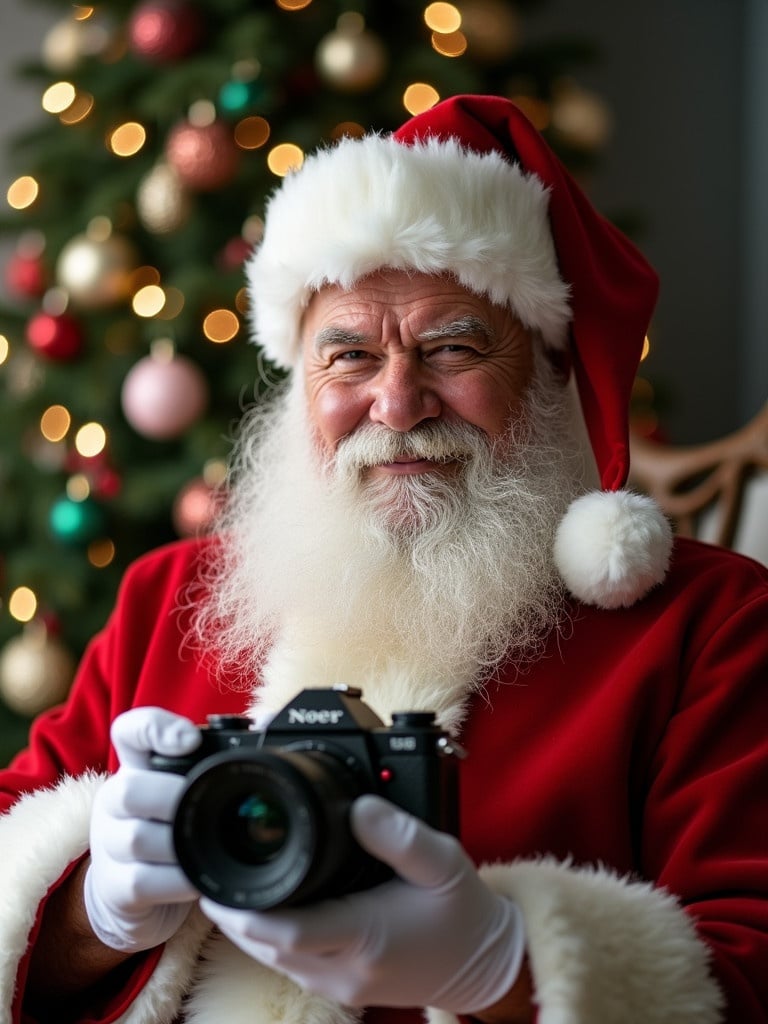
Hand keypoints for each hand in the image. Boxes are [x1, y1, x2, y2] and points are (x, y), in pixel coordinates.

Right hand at [83, 706, 201, 951]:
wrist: (136, 894)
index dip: (153, 728)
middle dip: (171, 798)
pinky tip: (196, 879)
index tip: (191, 740)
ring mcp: (110, 845)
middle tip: (204, 807)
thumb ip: (219, 758)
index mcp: (138, 769)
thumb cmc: (173, 828)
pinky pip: (141, 882)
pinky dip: (176, 881)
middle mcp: (116, 802)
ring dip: (178, 844)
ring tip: (207, 847)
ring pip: (135, 839)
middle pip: (127, 790)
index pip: (130, 731)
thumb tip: (268, 722)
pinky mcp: (115, 887)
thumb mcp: (188, 788)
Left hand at [201, 795, 524, 1012]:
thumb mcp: (443, 862)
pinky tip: (262, 912)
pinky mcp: (344, 987)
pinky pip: (292, 965)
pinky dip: (270, 939)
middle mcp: (347, 969)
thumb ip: (400, 835)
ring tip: (224, 890)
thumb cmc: (463, 912)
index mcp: (367, 936)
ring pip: (275, 960)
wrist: (483, 964)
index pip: (291, 930)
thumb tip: (359, 805)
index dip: (248, 911)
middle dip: (234, 916)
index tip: (220, 883)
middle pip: (270, 947)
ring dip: (247, 929)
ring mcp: (342, 984)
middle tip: (208, 878)